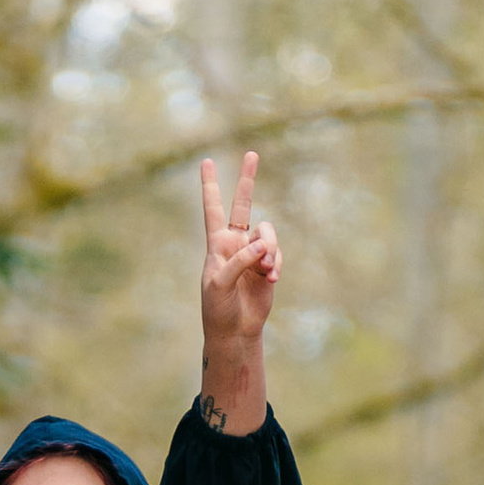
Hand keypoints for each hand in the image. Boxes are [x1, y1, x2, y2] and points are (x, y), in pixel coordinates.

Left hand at [200, 148, 280, 356]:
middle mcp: (235, 243)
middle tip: (251, 153)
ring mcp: (253, 253)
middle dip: (247, 179)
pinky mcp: (267, 265)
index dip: (210, 186)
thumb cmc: (218, 308)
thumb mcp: (221, 284)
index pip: (212, 209)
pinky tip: (271, 279)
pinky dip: (275, 264)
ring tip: (266, 272)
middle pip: (242, 205)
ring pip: (268, 234)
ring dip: (270, 250)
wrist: (235, 330)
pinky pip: (276, 254)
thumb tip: (263, 245)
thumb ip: (239, 261)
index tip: (206, 162)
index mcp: (217, 244)